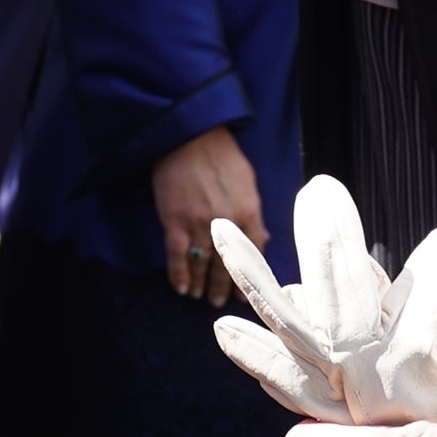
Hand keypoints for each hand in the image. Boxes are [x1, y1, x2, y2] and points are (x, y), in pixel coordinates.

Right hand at [150, 125, 263, 302]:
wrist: (191, 135)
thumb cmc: (221, 153)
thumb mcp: (247, 180)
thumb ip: (253, 211)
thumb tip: (261, 237)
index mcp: (249, 211)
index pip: (253, 251)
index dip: (249, 273)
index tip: (245, 291)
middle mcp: (227, 222)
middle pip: (227, 263)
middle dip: (223, 286)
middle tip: (219, 301)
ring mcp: (200, 223)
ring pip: (202, 263)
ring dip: (201, 284)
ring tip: (200, 296)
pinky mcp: (176, 221)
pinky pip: (178, 255)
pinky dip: (179, 274)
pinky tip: (181, 288)